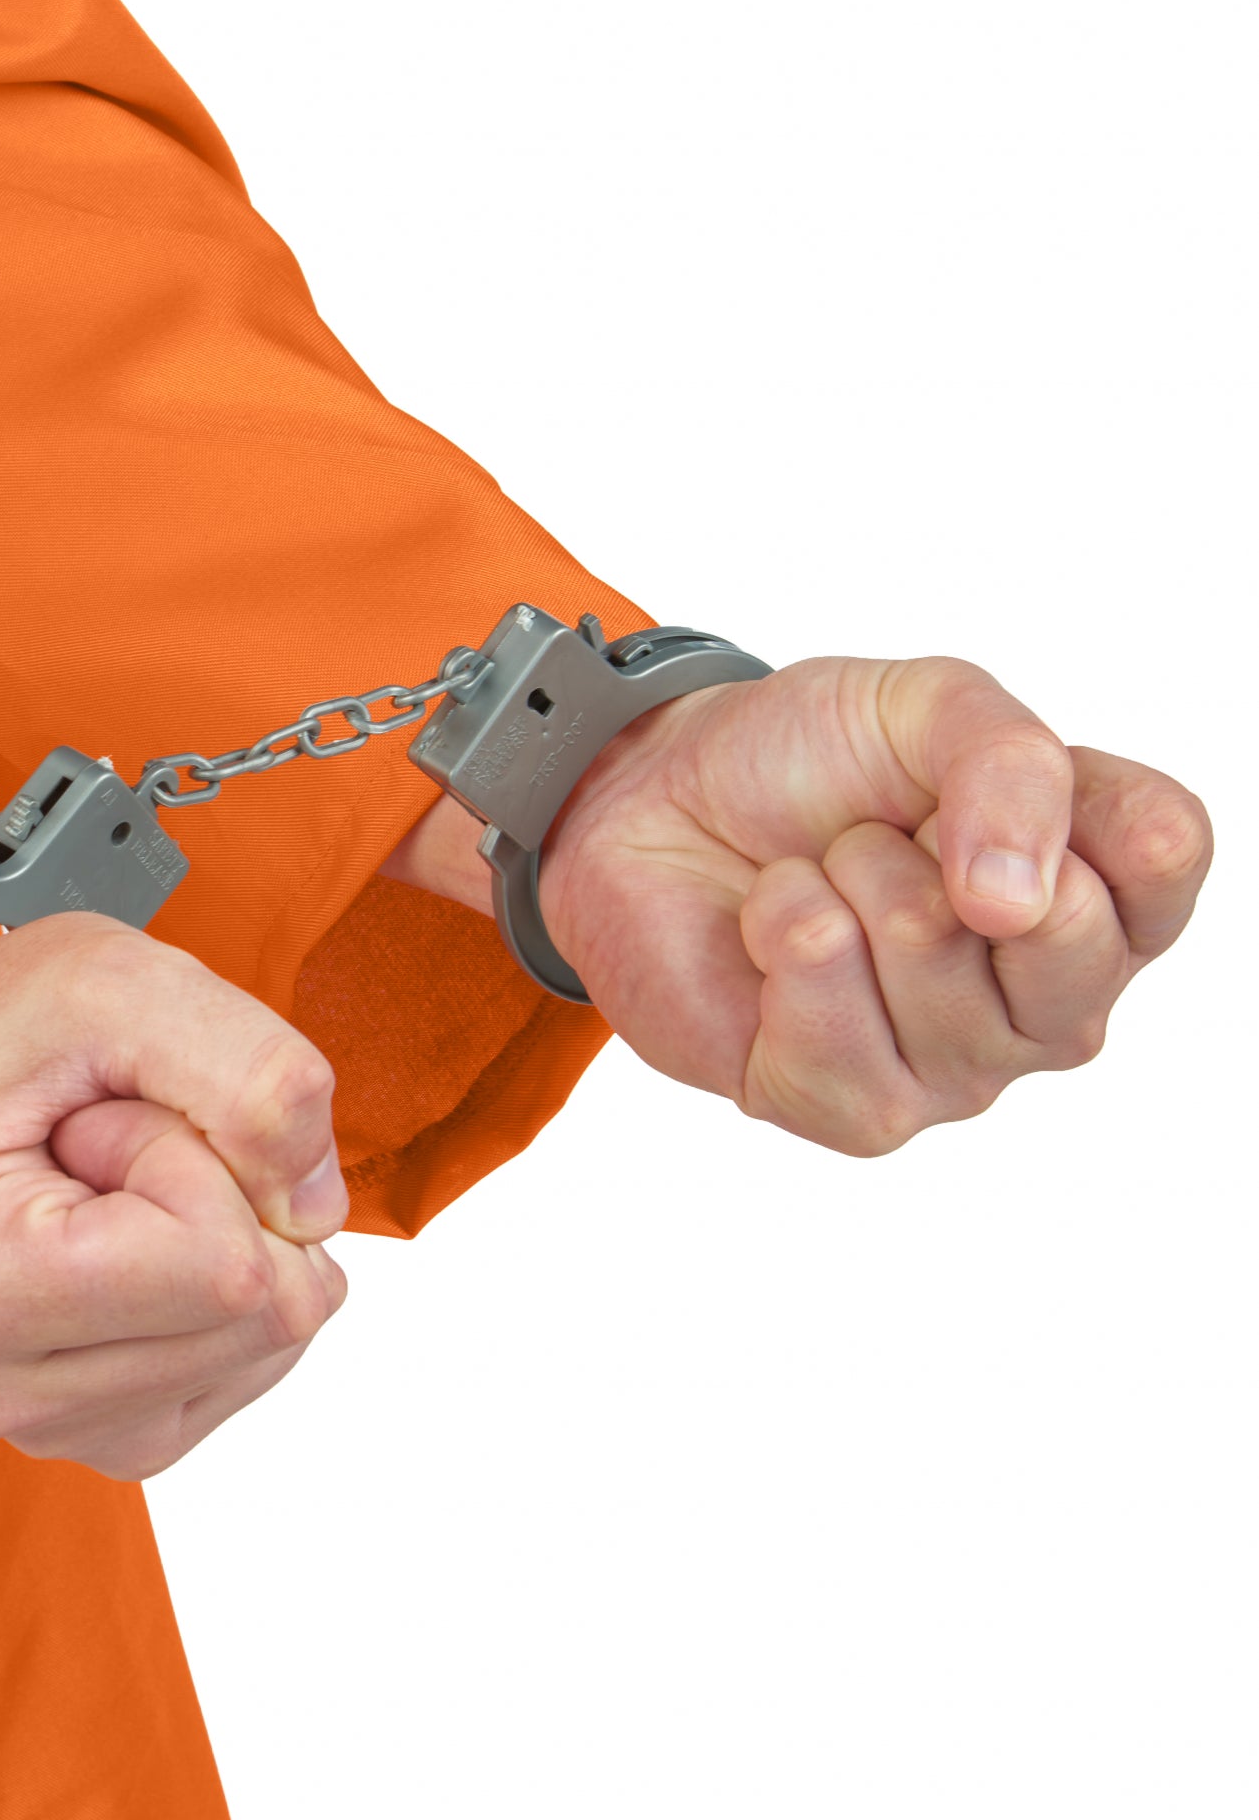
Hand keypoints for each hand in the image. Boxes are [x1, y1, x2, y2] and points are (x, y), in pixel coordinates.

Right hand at [0, 913, 349, 1478]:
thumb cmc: (1, 1029)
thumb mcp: (122, 980)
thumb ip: (253, 1074)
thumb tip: (319, 1211)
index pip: (226, 1264)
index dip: (199, 1153)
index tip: (98, 1118)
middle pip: (263, 1313)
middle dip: (220, 1195)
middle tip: (107, 1148)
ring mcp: (58, 1430)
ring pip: (273, 1340)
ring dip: (221, 1234)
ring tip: (107, 1186)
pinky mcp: (117, 1437)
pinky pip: (260, 1360)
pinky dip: (226, 1282)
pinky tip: (133, 1238)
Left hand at [531, 655, 1210, 1153]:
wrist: (655, 803)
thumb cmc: (808, 763)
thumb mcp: (924, 704)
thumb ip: (1009, 762)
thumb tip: (1014, 901)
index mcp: (1101, 892)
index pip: (1165, 852)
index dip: (1054, 794)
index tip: (962, 773)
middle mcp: (1052, 1002)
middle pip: (1064, 933)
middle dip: (936, 844)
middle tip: (880, 834)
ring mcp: (964, 1072)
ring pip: (933, 961)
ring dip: (844, 882)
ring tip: (820, 880)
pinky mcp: (859, 1115)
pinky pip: (834, 1027)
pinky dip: (781, 936)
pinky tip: (774, 933)